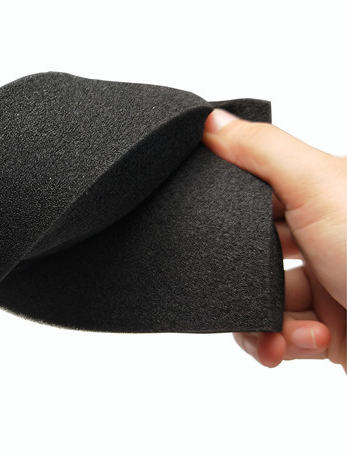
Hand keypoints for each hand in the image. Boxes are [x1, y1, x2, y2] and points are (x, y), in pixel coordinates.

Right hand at [203, 109, 345, 371]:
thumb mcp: (322, 188)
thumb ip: (262, 151)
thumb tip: (212, 121)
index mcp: (325, 195)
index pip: (256, 194)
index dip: (226, 209)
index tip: (206, 221)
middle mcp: (326, 238)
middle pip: (249, 253)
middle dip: (240, 276)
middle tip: (245, 284)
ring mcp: (326, 285)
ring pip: (258, 300)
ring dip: (262, 321)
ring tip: (287, 329)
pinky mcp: (327, 331)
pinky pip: (278, 336)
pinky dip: (282, 343)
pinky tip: (307, 342)